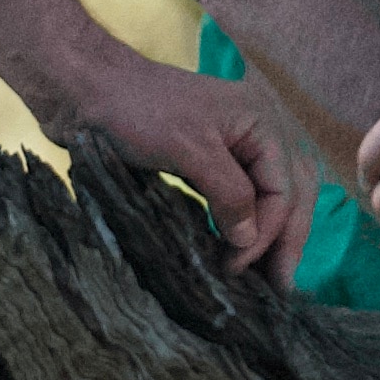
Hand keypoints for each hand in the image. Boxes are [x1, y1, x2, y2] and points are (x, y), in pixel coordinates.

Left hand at [66, 49, 315, 282]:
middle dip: (288, 238)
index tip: (238, 269)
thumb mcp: (189, 150)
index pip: (285, 189)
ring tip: (267, 276)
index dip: (269, 233)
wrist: (85, 91)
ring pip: (274, 193)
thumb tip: (250, 241)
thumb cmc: (137, 110)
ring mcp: (234, 145)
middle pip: (293, 190)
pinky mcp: (209, 159)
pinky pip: (245, 194)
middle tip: (278, 288)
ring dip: (274, 233)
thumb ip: (229, 194)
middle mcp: (257, 131)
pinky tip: (241, 248)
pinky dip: (249, 222)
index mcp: (261, 120)